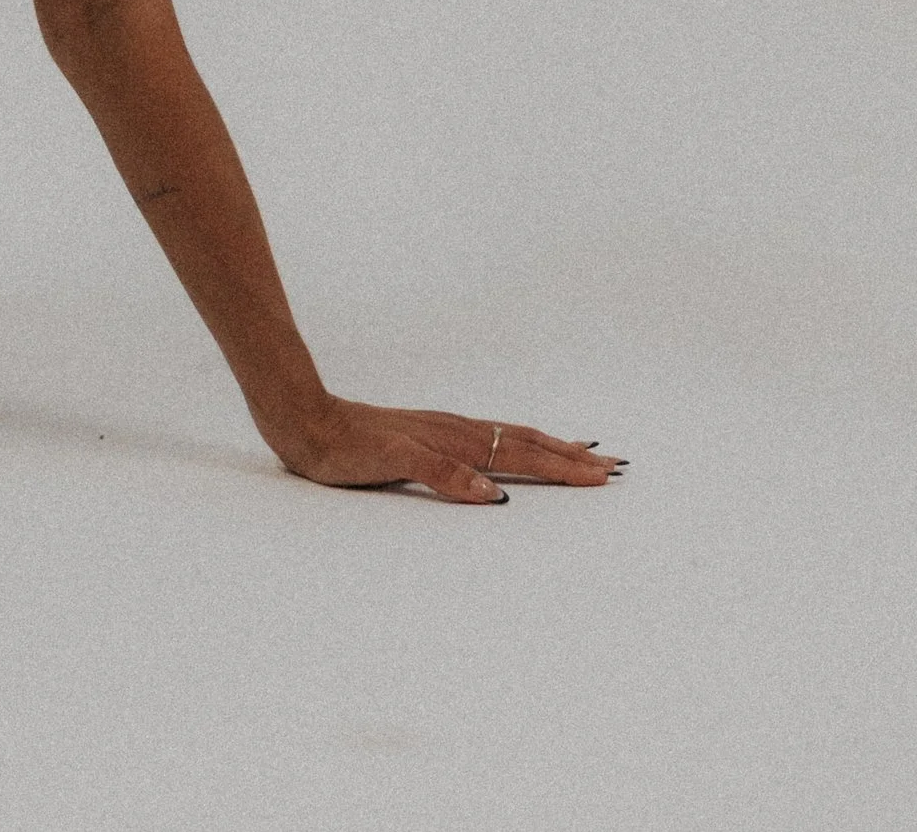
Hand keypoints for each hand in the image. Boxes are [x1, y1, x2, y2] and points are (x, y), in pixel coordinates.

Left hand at [264, 395, 625, 501]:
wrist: (303, 420)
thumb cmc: (344, 446)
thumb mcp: (392, 461)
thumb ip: (442, 475)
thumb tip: (493, 495)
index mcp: (454, 439)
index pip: (520, 454)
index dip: (562, 467)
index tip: (603, 475)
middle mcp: (455, 431)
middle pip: (523, 442)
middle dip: (568, 457)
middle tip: (613, 465)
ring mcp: (442, 431)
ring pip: (507, 438)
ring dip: (546, 447)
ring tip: (579, 452)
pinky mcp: (426, 435)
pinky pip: (483, 440)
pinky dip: (511, 445)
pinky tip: (511, 452)